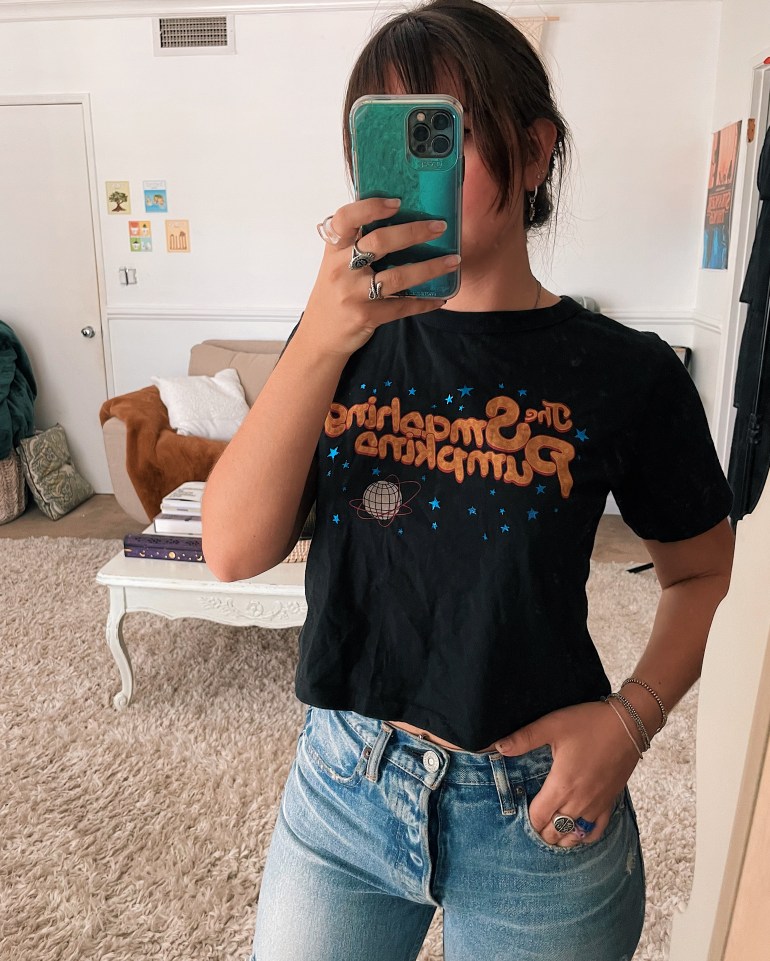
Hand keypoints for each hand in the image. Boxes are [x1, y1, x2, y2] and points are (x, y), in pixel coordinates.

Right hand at [298, 198, 460, 358]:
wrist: (320, 337)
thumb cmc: (334, 293)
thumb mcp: (336, 264)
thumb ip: (355, 243)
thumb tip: (396, 217)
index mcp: (334, 249)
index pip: (346, 218)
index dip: (371, 207)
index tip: (397, 202)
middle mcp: (341, 269)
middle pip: (379, 242)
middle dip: (414, 231)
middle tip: (439, 226)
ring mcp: (353, 294)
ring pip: (397, 276)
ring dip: (430, 267)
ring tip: (453, 260)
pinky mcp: (366, 316)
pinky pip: (402, 306)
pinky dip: (424, 302)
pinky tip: (440, 297)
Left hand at [495, 701, 641, 847]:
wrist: (628, 724)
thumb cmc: (588, 723)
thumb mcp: (552, 725)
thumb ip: (524, 738)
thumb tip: (498, 747)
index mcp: (561, 785)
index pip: (538, 817)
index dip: (527, 821)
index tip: (519, 815)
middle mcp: (579, 801)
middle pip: (555, 831)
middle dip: (541, 832)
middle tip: (531, 825)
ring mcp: (597, 805)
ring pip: (575, 836)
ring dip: (560, 836)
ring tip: (548, 832)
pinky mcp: (610, 802)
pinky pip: (596, 832)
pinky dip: (583, 837)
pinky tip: (575, 833)